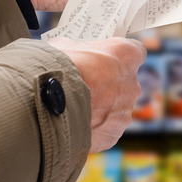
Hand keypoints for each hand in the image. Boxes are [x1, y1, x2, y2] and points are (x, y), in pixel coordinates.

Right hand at [47, 37, 145, 152]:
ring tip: (75, 107)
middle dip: (107, 84)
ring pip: (115, 108)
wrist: (46, 103)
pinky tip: (75, 123)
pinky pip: (105, 129)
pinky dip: (93, 127)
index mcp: (126, 55)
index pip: (135, 51)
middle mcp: (132, 84)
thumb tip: (68, 51)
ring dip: (100, 108)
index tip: (107, 59)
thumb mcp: (64, 47)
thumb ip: (76, 49)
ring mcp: (124, 111)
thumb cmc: (58, 68)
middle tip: (86, 85)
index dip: (120, 56)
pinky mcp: (113, 134)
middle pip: (125, 83)